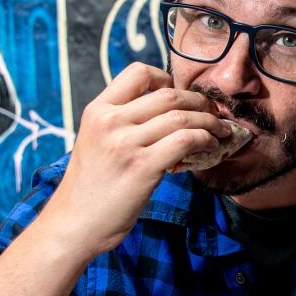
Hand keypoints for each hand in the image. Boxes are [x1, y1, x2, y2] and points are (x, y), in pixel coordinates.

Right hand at [44, 64, 246, 257]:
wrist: (75, 223)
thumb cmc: (90, 188)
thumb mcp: (96, 142)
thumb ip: (122, 123)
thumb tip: (165, 114)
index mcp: (98, 110)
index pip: (138, 72)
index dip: (166, 79)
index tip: (180, 96)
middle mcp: (110, 121)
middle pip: (169, 95)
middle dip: (199, 101)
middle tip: (213, 112)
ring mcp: (126, 143)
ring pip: (182, 117)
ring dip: (210, 122)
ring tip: (220, 131)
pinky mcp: (143, 167)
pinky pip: (185, 140)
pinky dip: (205, 140)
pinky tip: (210, 148)